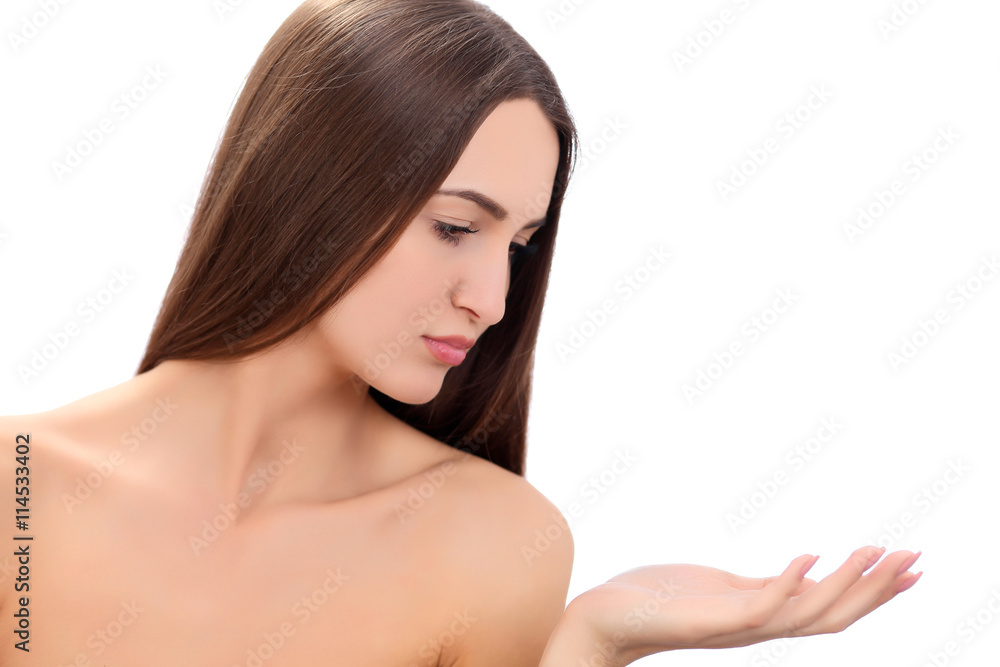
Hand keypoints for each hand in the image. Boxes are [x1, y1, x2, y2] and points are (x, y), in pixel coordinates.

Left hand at [567, 546, 921, 664]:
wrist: (604, 617)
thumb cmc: (658, 600)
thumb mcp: (723, 589)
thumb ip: (761, 586)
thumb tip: (799, 572)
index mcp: (763, 618)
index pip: (831, 609)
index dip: (873, 591)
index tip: (911, 565)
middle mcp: (758, 628)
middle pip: (833, 617)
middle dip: (877, 589)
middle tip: (916, 557)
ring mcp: (735, 626)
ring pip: (807, 614)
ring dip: (845, 583)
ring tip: (876, 550)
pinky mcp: (709, 619)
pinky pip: (759, 604)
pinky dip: (789, 582)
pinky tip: (810, 555)